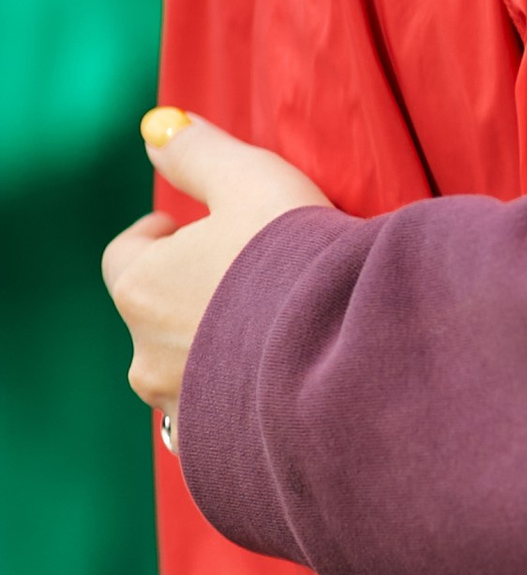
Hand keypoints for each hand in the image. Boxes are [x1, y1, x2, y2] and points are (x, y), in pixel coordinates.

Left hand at [103, 111, 333, 420]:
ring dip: (214, 348)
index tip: (196, 227)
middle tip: (249, 273)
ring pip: (185, 370)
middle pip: (154, 313)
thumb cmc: (298, 259)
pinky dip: (240, 398)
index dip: (160, 236)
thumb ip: (199, 152)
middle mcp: (146, 355)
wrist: (353, 354)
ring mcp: (182, 408)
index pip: (125, 255)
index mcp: (141, 288)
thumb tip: (158, 128)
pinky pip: (220, 418)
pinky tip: (283, 378)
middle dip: (190, 293)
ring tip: (273, 328)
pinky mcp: (222, 447)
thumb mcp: (252, 180)